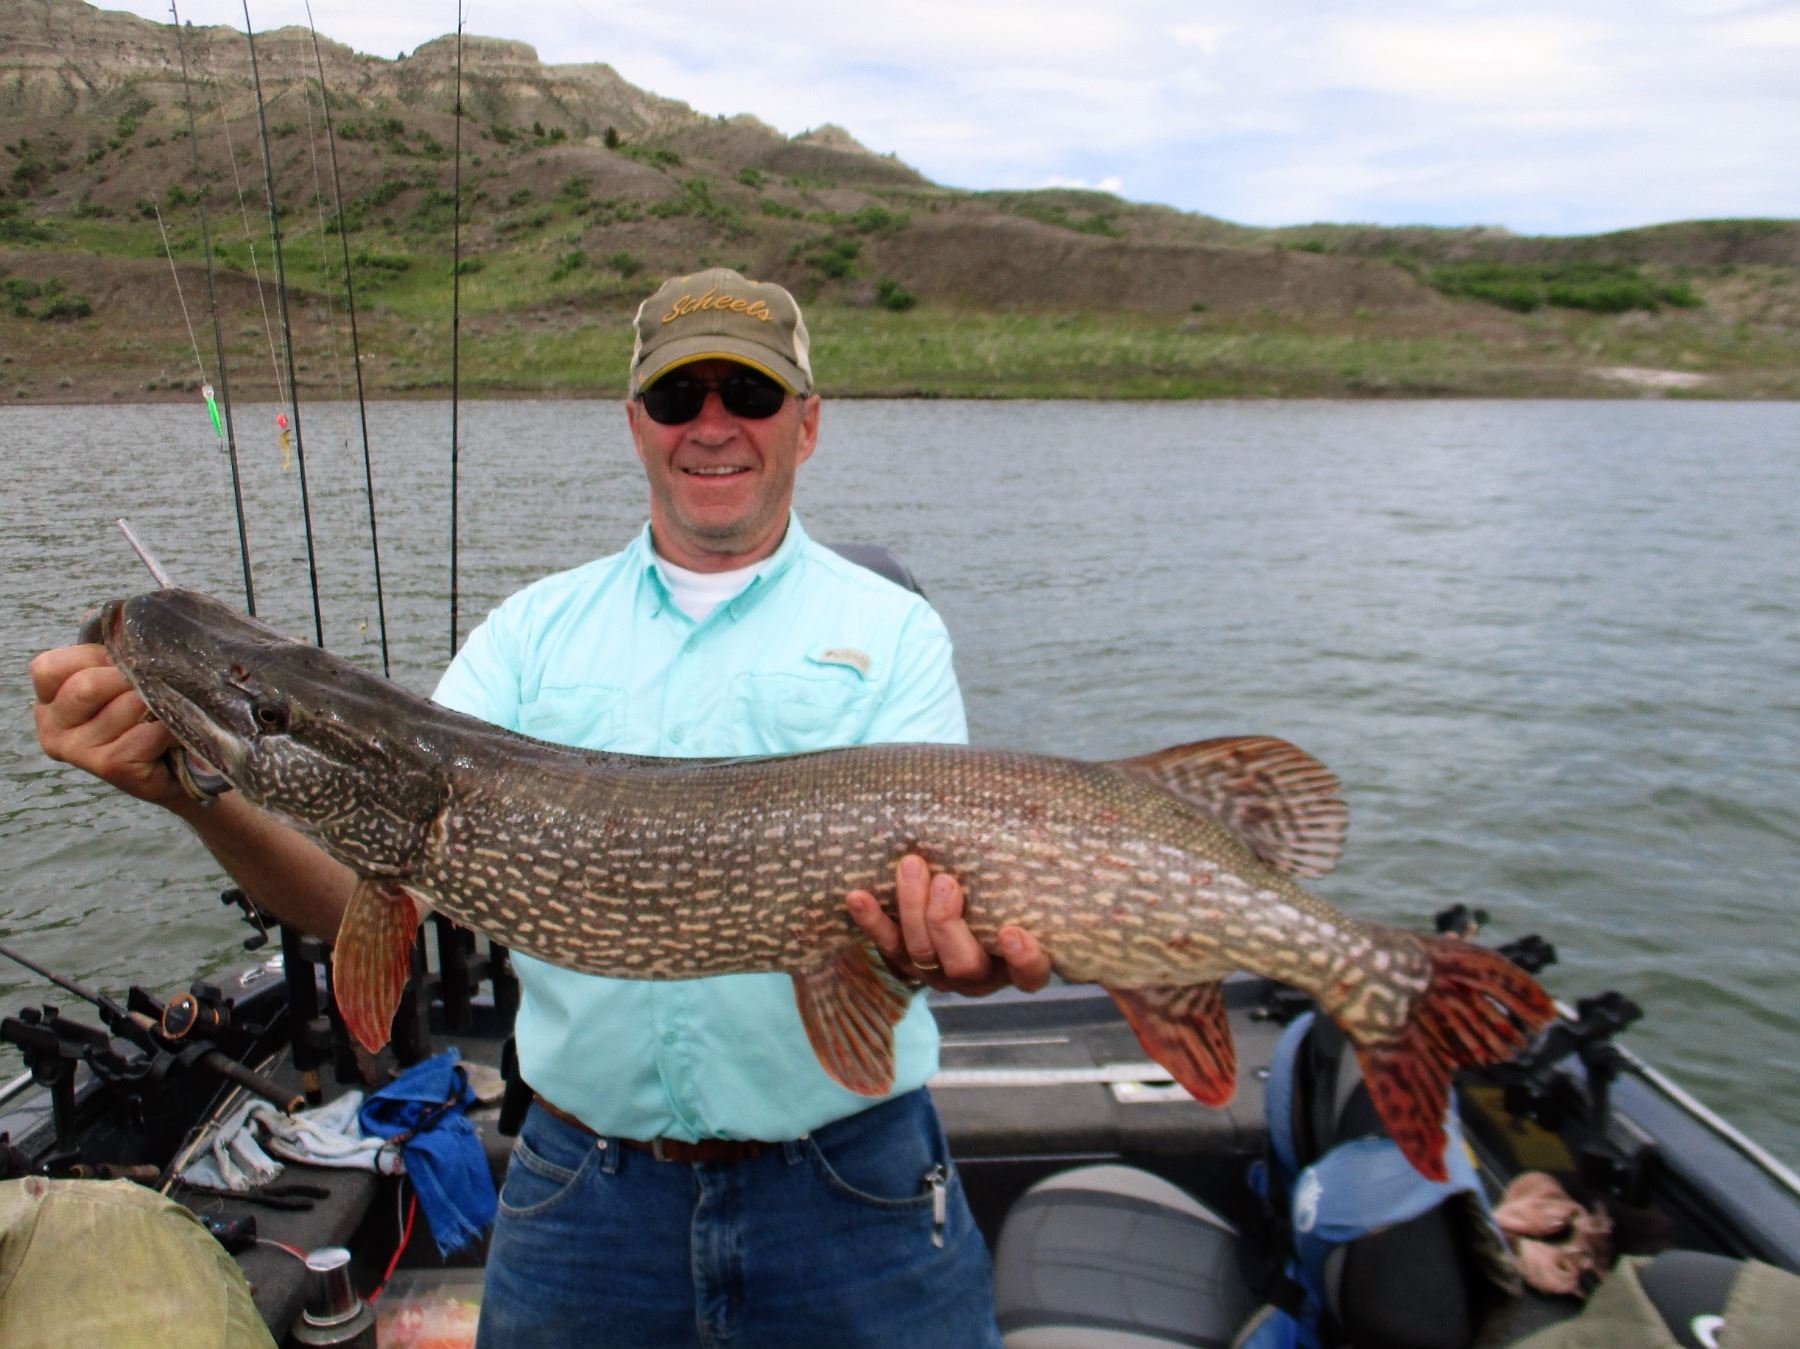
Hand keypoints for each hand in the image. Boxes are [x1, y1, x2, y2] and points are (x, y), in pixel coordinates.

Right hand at [29, 642, 185, 808]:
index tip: (122, 663)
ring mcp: (79, 751)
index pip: (49, 667)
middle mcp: (53, 727)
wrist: (175, 765)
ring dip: (157, 702)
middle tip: (155, 683)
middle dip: (130, 678)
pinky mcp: (111, 767)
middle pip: (87, 686)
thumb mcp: (120, 676)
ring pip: (126, 706)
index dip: (94, 656)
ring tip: (167, 708)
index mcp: (49, 700)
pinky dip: (170, 726)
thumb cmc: (144, 713)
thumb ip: (111, 647)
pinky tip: (174, 732)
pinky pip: (148, 732)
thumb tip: (110, 616)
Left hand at [846, 854, 1051, 995]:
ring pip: (921, 953)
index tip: (1013, 932)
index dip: (1023, 960)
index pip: (1030, 974)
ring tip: (912, 867)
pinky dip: (871, 920)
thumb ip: (1022, 863)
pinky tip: (858, 897)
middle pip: (963, 964)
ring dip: (912, 910)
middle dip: (949, 924)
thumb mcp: (1018, 881)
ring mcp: (937, 971)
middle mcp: (978, 974)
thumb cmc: (1002, 886)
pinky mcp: (903, 961)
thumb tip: (1034, 802)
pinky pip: (884, 944)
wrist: (958, 900)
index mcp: (1015, 962)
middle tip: (946, 883)